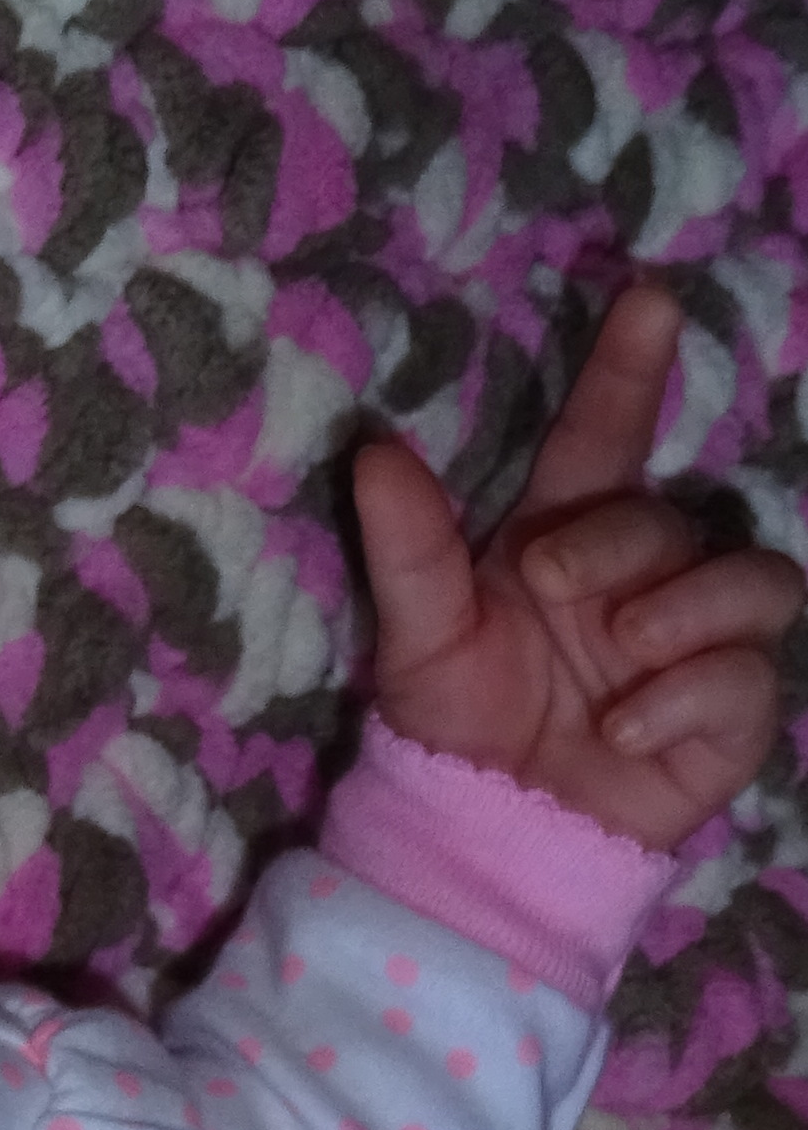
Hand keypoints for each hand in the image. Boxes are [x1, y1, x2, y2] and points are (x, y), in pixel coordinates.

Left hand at [352, 284, 804, 849]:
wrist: (486, 834)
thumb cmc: (456, 723)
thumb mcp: (418, 635)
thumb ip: (407, 546)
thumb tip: (375, 451)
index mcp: (568, 539)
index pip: (609, 438)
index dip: (629, 369)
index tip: (646, 296)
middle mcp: (644, 580)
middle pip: (672, 521)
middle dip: (620, 542)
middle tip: (550, 583)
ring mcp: (698, 645)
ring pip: (754, 582)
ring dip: (687, 608)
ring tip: (620, 649)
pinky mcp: (730, 717)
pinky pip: (747, 680)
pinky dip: (686, 699)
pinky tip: (622, 732)